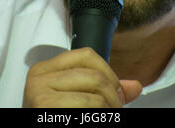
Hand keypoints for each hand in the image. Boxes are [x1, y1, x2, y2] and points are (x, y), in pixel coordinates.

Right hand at [23, 47, 142, 107]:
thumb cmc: (54, 118)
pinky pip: (86, 107)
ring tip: (106, 117)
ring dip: (108, 110)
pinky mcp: (44, 107)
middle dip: (113, 94)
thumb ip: (104, 90)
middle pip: (93, 74)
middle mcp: (39, 77)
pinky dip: (98, 117)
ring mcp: (39, 92)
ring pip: (93, 95)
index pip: (86, 54)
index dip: (108, 70)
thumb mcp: (77, 99)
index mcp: (45, 69)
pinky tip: (94, 120)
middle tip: (117, 109)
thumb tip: (136, 86)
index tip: (116, 89)